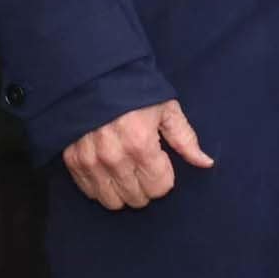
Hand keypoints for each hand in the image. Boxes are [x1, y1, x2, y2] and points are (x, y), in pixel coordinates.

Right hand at [62, 100, 212, 210]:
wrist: (93, 76)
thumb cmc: (135, 90)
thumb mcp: (166, 108)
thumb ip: (185, 139)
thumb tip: (206, 163)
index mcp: (141, 144)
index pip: (159, 188)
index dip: (165, 178)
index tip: (161, 163)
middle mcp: (114, 158)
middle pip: (137, 198)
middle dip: (146, 186)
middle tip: (144, 168)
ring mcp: (90, 161)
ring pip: (112, 201)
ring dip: (123, 191)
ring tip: (127, 172)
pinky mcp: (72, 160)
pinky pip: (89, 192)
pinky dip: (101, 187)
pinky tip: (108, 171)